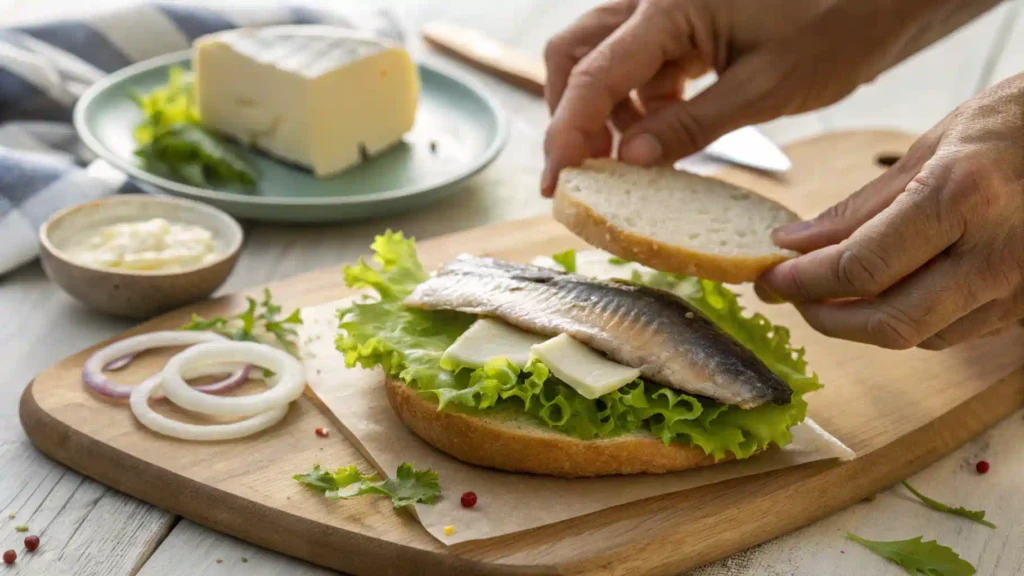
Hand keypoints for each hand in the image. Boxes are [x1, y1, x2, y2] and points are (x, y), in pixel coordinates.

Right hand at [540, 0, 1000, 195]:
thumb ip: (690, 126)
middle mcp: (654, 0)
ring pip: (600, 59)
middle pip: (575, 55)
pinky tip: (656, 137)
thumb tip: (627, 161)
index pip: (593, 75)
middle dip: (570, 116)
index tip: (556, 184)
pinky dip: (636, 104)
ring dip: (602, 113)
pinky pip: (638, 64)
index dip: (566, 133)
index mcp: (670, 6)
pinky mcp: (682, 24)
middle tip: (585, 173)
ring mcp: (666, 10)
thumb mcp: (766, 89)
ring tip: (626, 163)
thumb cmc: (838, 26)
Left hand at [760, 74, 1023, 349]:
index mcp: (961, 197)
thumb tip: (794, 243)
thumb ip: (860, 206)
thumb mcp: (931, 148)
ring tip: (828, 295)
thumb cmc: (1016, 125)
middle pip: (890, 323)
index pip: (861, 268)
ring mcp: (1020, 286)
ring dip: (863, 325)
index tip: (772, 276)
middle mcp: (995, 253)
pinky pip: (955, 332)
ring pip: (921, 336)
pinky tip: (884, 295)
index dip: (804, 281)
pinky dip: (908, 321)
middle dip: (826, 318)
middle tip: (791, 295)